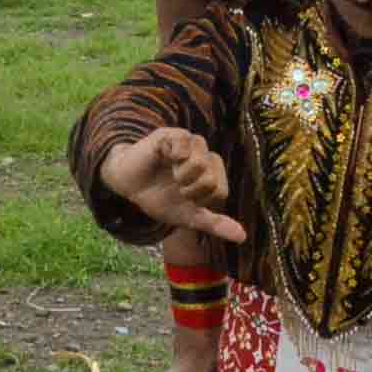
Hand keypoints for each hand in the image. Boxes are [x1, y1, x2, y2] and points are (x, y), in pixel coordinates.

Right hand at [103, 128, 244, 244]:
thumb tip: (242, 237)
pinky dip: (173, 157)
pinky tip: (165, 158)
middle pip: (211, 180)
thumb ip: (215, 224)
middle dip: (190, 191)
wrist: (128, 187)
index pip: (220, 192)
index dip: (199, 202)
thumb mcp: (188, 216)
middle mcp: (205, 156)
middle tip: (176, 187)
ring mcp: (190, 144)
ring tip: (171, 174)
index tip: (185, 199)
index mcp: (213, 174)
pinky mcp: (173, 134)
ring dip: (181, 177)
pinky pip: (184, 143)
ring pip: (201, 163)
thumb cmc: (159, 198)